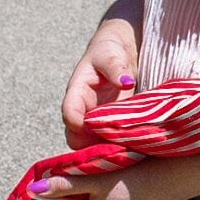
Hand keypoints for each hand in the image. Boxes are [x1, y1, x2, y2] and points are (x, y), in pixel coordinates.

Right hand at [63, 24, 141, 146]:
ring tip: (123, 149)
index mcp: (77, 91)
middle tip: (113, 146)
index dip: (78, 125)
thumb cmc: (109, 50)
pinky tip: (130, 147)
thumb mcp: (111, 55)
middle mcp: (83, 108)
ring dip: (103, 148)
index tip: (95, 129)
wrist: (118, 50)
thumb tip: (126, 82)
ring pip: (89, 142)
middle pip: (75, 136)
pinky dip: (115, 146)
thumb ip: (116, 68)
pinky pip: (106, 140)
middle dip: (89, 144)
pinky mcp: (109, 123)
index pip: (69, 113)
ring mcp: (95, 118)